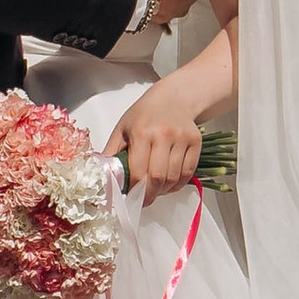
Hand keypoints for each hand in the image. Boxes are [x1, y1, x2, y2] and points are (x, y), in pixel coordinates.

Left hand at [107, 76, 205, 193]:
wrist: (172, 98)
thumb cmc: (144, 115)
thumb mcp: (122, 129)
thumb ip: (112, 153)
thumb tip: (103, 176)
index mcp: (142, 132)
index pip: (138, 171)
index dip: (134, 189)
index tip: (131, 197)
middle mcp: (163, 135)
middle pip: (157, 177)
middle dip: (149, 195)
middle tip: (143, 200)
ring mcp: (182, 138)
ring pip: (173, 178)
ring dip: (163, 191)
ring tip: (155, 190)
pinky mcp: (195, 142)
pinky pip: (188, 173)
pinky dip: (178, 184)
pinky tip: (168, 183)